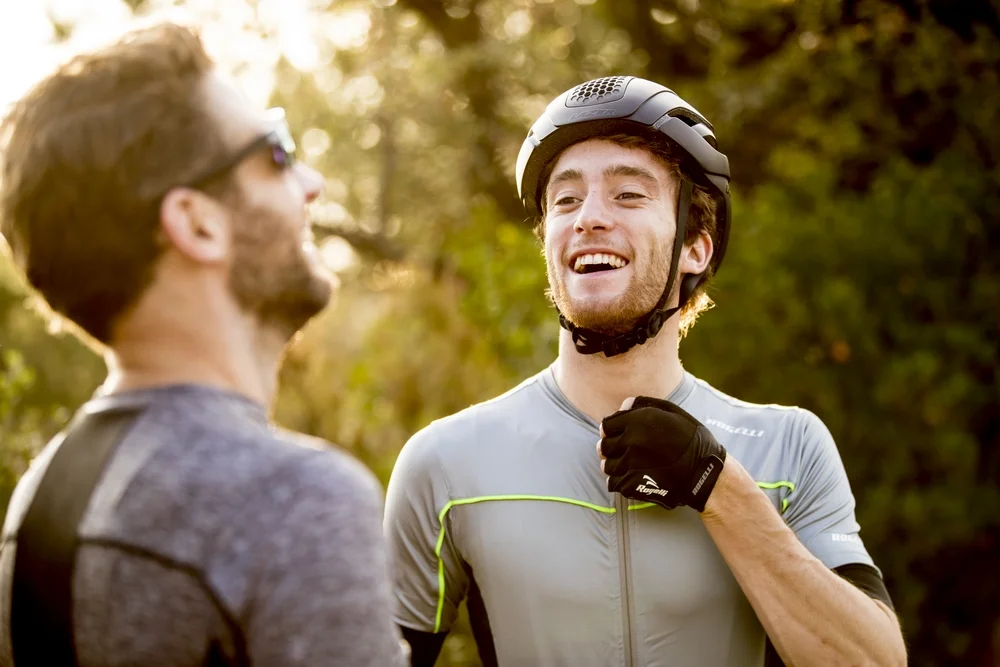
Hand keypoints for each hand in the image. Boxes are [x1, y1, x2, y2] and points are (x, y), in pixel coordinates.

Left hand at [598, 396, 726, 511]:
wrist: (705, 473)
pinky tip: (630, 478)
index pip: (607, 425)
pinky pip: (613, 483)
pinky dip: (619, 482)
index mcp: (639, 421)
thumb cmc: (692, 440)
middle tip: (620, 451)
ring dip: (613, 466)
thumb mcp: (673, 412)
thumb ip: (644, 405)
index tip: (616, 434)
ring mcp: (630, 464)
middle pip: (604, 446)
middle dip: (610, 448)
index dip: (610, 430)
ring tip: (625, 466)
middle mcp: (631, 441)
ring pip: (607, 466)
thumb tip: (623, 405)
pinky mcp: (633, 484)